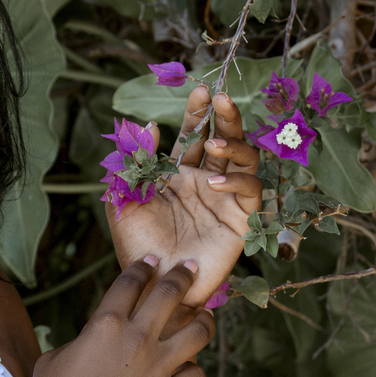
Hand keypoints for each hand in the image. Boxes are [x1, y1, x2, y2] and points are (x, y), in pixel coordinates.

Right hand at [29, 259, 213, 376]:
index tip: (153, 260)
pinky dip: (193, 370)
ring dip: (204, 320)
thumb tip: (93, 340)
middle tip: (191, 267)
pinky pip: (196, 375)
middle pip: (170, 294)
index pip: (131, 282)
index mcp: (105, 323)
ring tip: (206, 315)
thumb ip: (80, 340)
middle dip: (183, 275)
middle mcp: (136, 339)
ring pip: (197, 332)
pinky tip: (189, 369)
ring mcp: (158, 368)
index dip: (143, 267)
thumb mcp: (56, 357)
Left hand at [108, 86, 261, 307]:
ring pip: (245, 159)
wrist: (154, 286)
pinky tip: (213, 181)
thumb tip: (147, 125)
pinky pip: (251, 191)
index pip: (193, 135)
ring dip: (233, 145)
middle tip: (219, 98)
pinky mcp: (240, 219)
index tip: (197, 90)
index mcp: (178, 174)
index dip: (197, 113)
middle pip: (224, 139)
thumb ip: (132, 165)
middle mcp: (205, 181)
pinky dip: (237, 180)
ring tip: (213, 144)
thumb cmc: (137, 247)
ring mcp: (224, 198)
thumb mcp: (124, 202)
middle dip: (225, 116)